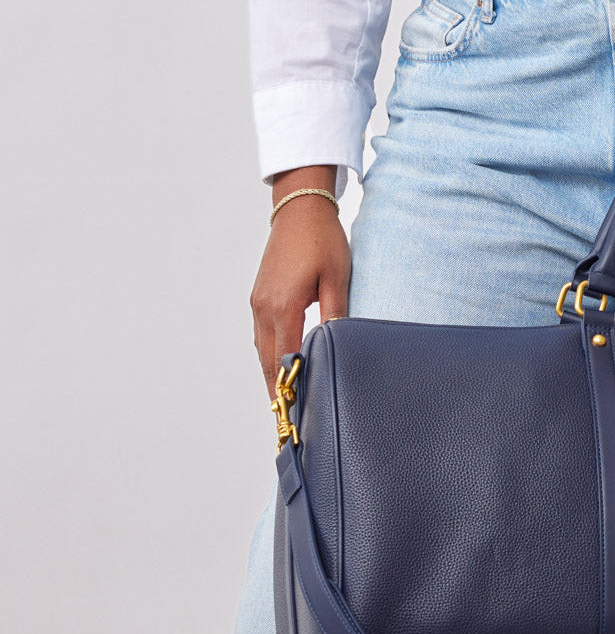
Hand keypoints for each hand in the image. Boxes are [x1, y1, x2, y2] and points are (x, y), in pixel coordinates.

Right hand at [251, 166, 350, 398]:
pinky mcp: (259, 298)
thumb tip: (337, 348)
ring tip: (286, 405)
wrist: (300, 210)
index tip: (297, 417)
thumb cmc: (323, 241)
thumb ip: (336, 316)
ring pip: (263, 352)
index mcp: (284, 307)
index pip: (285, 361)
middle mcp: (264, 309)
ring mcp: (258, 304)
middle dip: (279, 393)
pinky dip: (271, 357)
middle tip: (290, 424)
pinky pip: (263, 337)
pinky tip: (283, 370)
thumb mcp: (337, 279)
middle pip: (269, 363)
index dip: (290, 390)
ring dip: (273, 377)